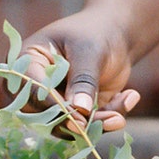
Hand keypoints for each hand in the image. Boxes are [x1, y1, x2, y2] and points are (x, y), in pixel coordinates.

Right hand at [24, 9, 143, 127]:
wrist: (116, 33)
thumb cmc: (96, 32)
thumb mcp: (90, 51)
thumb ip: (83, 80)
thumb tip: (79, 111)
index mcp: (27, 62)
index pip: (30, 90)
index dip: (51, 106)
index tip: (77, 117)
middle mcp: (36, 86)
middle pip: (44, 116)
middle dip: (77, 122)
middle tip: (106, 119)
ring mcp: (56, 101)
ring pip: (69, 126)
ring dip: (97, 124)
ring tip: (120, 114)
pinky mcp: (77, 111)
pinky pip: (90, 125)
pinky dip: (111, 116)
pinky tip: (130, 96)